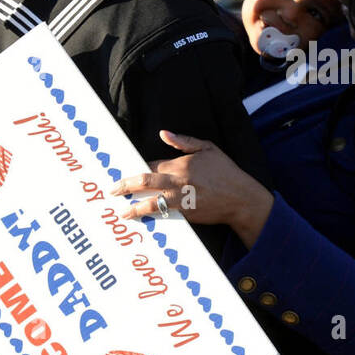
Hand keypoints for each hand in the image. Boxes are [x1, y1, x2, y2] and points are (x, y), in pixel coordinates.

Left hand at [110, 131, 274, 247]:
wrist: (241, 199)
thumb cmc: (226, 171)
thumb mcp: (208, 149)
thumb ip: (184, 141)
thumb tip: (163, 133)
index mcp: (182, 163)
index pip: (152, 164)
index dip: (137, 168)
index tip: (124, 171)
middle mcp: (179, 181)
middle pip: (145, 181)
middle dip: (126, 185)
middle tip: (113, 190)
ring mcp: (182, 200)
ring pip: (152, 202)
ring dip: (135, 207)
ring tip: (124, 212)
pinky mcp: (187, 215)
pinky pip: (164, 215)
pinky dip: (152, 218)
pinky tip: (142, 220)